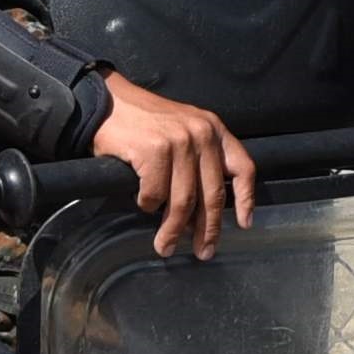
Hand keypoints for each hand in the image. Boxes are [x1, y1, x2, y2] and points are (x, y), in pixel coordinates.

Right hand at [93, 72, 254, 259]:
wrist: (108, 101)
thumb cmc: (143, 122)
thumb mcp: (184, 130)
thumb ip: (199, 162)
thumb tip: (200, 215)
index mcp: (214, 129)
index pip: (243, 167)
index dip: (246, 199)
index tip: (244, 224)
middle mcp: (202, 134)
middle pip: (213, 194)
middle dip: (208, 229)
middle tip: (203, 252)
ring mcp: (179, 142)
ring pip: (183, 201)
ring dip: (172, 230)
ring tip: (164, 246)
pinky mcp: (154, 150)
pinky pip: (155, 194)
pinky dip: (147, 205)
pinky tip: (142, 203)